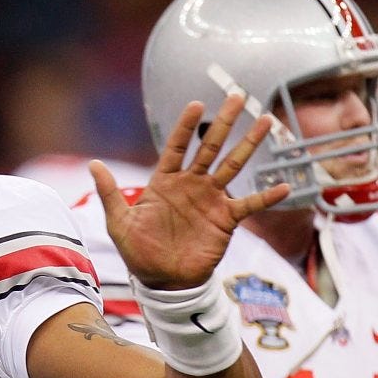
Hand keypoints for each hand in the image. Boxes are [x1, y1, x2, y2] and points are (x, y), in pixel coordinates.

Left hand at [94, 94, 289, 289]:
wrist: (162, 281)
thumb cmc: (139, 251)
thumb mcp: (119, 222)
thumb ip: (109, 193)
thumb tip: (93, 164)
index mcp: (165, 182)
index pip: (177, 146)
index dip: (186, 126)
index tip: (196, 104)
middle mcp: (191, 185)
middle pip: (210, 147)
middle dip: (224, 122)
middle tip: (237, 96)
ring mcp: (211, 200)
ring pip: (233, 166)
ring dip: (249, 144)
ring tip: (266, 121)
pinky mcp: (226, 219)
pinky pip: (250, 204)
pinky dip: (267, 195)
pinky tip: (285, 185)